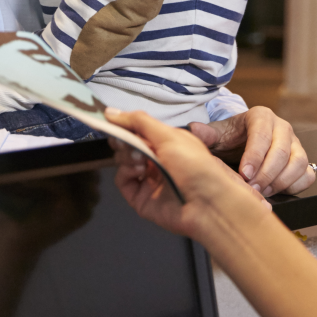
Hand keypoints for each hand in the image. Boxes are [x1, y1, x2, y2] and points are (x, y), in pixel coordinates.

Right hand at [106, 108, 267, 241]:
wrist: (206, 204)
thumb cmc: (195, 165)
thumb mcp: (169, 135)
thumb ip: (139, 122)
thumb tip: (110, 112)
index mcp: (166, 143)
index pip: (139, 130)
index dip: (125, 123)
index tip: (109, 117)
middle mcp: (156, 160)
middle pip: (128, 144)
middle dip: (123, 138)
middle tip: (123, 137)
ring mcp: (147, 179)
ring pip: (123, 160)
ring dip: (127, 154)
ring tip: (140, 157)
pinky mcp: (139, 197)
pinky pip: (122, 179)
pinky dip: (126, 171)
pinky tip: (139, 169)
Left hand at [187, 107, 314, 196]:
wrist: (240, 145)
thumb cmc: (229, 139)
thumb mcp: (216, 134)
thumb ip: (206, 133)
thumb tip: (194, 129)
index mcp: (261, 116)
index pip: (262, 134)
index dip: (254, 156)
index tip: (244, 174)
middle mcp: (282, 127)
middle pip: (282, 151)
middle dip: (266, 173)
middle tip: (251, 188)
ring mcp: (296, 144)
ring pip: (298, 163)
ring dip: (280, 181)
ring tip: (261, 191)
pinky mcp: (303, 160)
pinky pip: (307, 175)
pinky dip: (294, 186)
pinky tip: (275, 191)